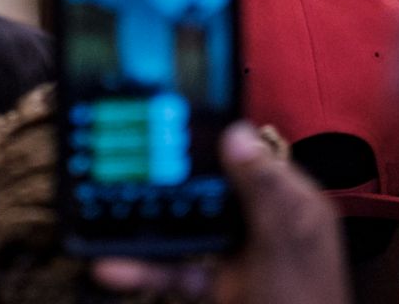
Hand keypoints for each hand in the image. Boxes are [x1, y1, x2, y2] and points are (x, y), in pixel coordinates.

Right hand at [90, 123, 349, 303]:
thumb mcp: (284, 245)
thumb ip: (263, 191)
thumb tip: (236, 134)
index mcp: (292, 204)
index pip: (251, 153)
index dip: (214, 134)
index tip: (172, 113)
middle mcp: (264, 224)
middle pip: (210, 186)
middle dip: (169, 174)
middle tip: (127, 153)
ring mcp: (239, 256)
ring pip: (186, 226)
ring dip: (147, 220)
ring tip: (107, 202)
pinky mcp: (217, 287)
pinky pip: (175, 269)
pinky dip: (143, 268)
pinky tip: (112, 265)